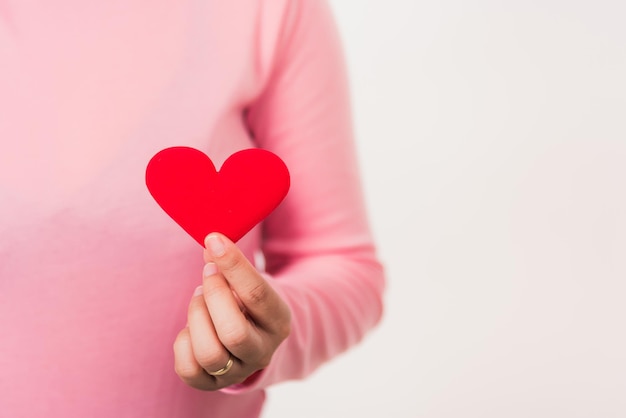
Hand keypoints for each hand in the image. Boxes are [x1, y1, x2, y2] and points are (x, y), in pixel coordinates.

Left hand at [173, 233, 290, 389]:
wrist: (256, 338)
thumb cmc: (250, 301)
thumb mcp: (252, 282)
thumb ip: (233, 266)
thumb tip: (211, 244)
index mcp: (279, 322)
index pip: (257, 294)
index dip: (233, 265)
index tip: (213, 240)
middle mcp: (263, 352)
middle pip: (233, 332)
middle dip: (213, 295)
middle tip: (207, 273)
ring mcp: (237, 372)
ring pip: (209, 353)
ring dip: (197, 317)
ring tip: (199, 299)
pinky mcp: (211, 384)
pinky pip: (188, 369)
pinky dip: (183, 342)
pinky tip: (192, 327)